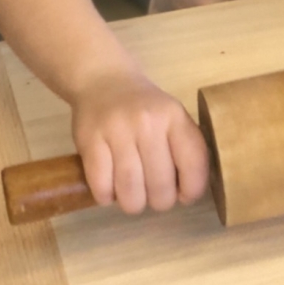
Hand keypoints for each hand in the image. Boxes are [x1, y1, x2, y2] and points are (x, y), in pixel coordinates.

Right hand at [71, 68, 209, 214]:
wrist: (104, 81)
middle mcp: (148, 123)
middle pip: (160, 185)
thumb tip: (187, 194)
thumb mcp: (173, 117)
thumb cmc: (144, 107)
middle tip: (155, 196)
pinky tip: (110, 187)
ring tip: (133, 196)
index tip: (184, 195)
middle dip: (160, 201)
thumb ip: (184, 149)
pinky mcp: (90, 141)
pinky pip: (102, 187)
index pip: (193, 164)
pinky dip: (107, 197)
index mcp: (174, 117)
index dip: (192, 190)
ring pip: (130, 192)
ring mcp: (117, 131)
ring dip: (134, 204)